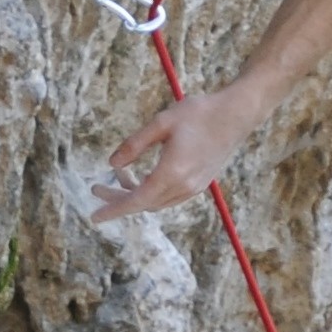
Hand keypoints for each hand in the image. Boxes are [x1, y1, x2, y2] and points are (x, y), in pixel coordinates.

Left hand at [93, 82, 257, 223]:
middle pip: (143, 203)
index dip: (113, 210)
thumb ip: (134, 145)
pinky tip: (141, 175)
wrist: (236, 114)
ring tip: (118, 173)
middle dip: (118, 199)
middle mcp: (184, 186)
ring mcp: (193, 187)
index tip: (94, 217)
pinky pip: (167, 196)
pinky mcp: (199, 183)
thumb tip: (112, 163)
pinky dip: (150, 190)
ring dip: (135, 193)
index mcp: (172, 173)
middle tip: (96, 187)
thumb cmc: (199, 113)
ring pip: (156, 201)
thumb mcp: (161, 123)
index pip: (136, 200)